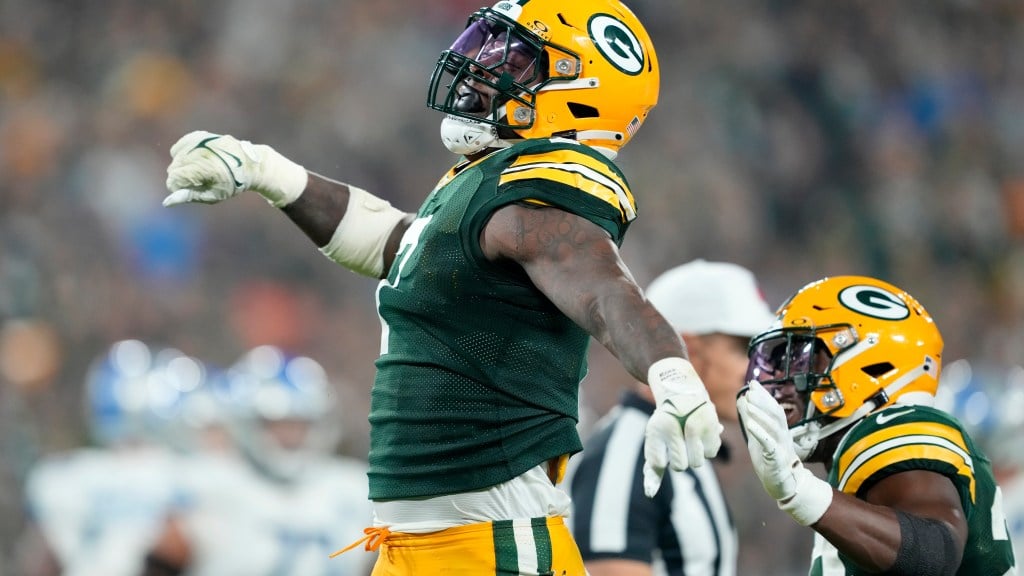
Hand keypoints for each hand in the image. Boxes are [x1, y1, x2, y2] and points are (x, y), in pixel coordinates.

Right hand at [164, 130, 306, 207]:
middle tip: (200, 181)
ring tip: (199, 171)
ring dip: (182, 166)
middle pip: (173, 168)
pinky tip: (195, 159)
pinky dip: (183, 153)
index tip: (193, 190)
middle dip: (181, 178)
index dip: (179, 188)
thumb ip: (189, 197)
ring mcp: (199, 142)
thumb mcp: (212, 195)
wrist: (249, 164)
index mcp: (202, 168)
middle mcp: (198, 152)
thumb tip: (167, 202)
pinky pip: (180, 145)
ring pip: (175, 157)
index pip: (173, 179)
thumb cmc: (232, 184)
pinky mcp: (199, 136)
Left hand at [642, 357, 722, 496]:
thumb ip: (653, 467)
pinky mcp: (712, 424)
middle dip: (679, 460)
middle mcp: (675, 426)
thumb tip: (650, 493)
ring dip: (694, 455)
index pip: (657, 463)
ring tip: (690, 440)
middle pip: (679, 466)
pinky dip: (707, 449)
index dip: (661, 460)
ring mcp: (695, 425)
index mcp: (657, 430)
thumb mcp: (654, 441)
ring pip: (697, 462)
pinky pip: (712, 452)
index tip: (662, 450)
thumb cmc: (666, 424)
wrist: (682, 393)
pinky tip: (701, 435)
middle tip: (678, 444)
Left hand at [737, 379, 832, 524]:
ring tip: (748, 403)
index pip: (773, 409)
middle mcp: (782, 435)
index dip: (764, 396)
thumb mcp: (757, 436)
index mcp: (778, 429)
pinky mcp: (776, 459)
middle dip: (763, 400)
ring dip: (761, 414)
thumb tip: (742, 400)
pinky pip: (769, 444)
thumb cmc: (770, 459)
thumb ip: (751, 419)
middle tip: (751, 389)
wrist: (782, 485)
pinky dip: (760, 433)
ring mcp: (781, 447)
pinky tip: (750, 425)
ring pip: (773, 427)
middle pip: (776, 414)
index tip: (753, 384)